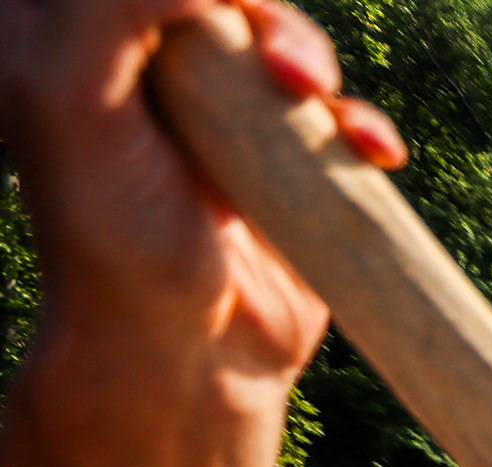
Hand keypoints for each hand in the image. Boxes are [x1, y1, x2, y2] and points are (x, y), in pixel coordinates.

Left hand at [0, 0, 404, 395]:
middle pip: (214, 0)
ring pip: (276, 39)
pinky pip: (334, 110)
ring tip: (313, 102)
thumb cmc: (111, 235)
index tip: (212, 16)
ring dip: (311, 56)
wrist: (186, 349)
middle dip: (256, 14)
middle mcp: (141, 67)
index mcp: (64, 40)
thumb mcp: (72, 94)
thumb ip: (116, 3)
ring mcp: (216, 114)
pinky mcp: (281, 160)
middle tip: (276, 66)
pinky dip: (359, 122)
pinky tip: (369, 150)